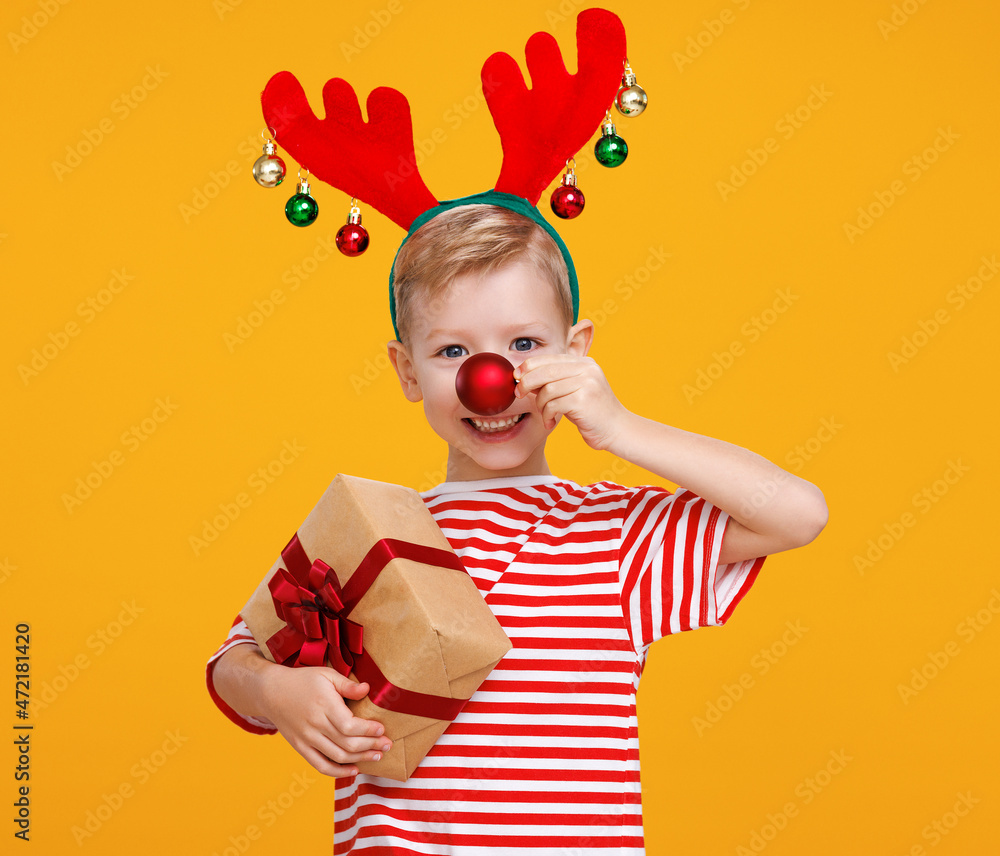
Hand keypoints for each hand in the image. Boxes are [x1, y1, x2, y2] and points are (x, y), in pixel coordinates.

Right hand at [259, 663, 391, 777]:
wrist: (272, 692)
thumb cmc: (303, 680)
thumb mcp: (326, 675)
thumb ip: (347, 685)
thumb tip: (367, 689)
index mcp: (323, 705)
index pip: (350, 726)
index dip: (369, 731)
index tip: (382, 730)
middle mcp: (315, 725)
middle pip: (347, 743)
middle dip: (371, 746)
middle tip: (387, 745)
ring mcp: (306, 739)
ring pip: (337, 756)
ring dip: (360, 759)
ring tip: (377, 756)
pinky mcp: (300, 747)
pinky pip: (320, 765)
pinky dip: (338, 772)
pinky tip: (354, 770)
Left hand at [515, 354, 628, 449]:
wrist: (617, 429)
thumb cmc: (591, 412)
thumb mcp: (574, 390)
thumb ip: (554, 380)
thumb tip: (523, 377)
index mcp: (584, 362)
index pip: (549, 358)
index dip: (528, 366)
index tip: (517, 377)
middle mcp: (587, 369)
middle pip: (545, 371)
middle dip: (527, 383)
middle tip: (520, 394)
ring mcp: (587, 383)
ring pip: (547, 390)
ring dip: (541, 405)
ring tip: (546, 415)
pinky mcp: (584, 400)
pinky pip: (553, 405)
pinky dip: (547, 415)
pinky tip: (550, 422)